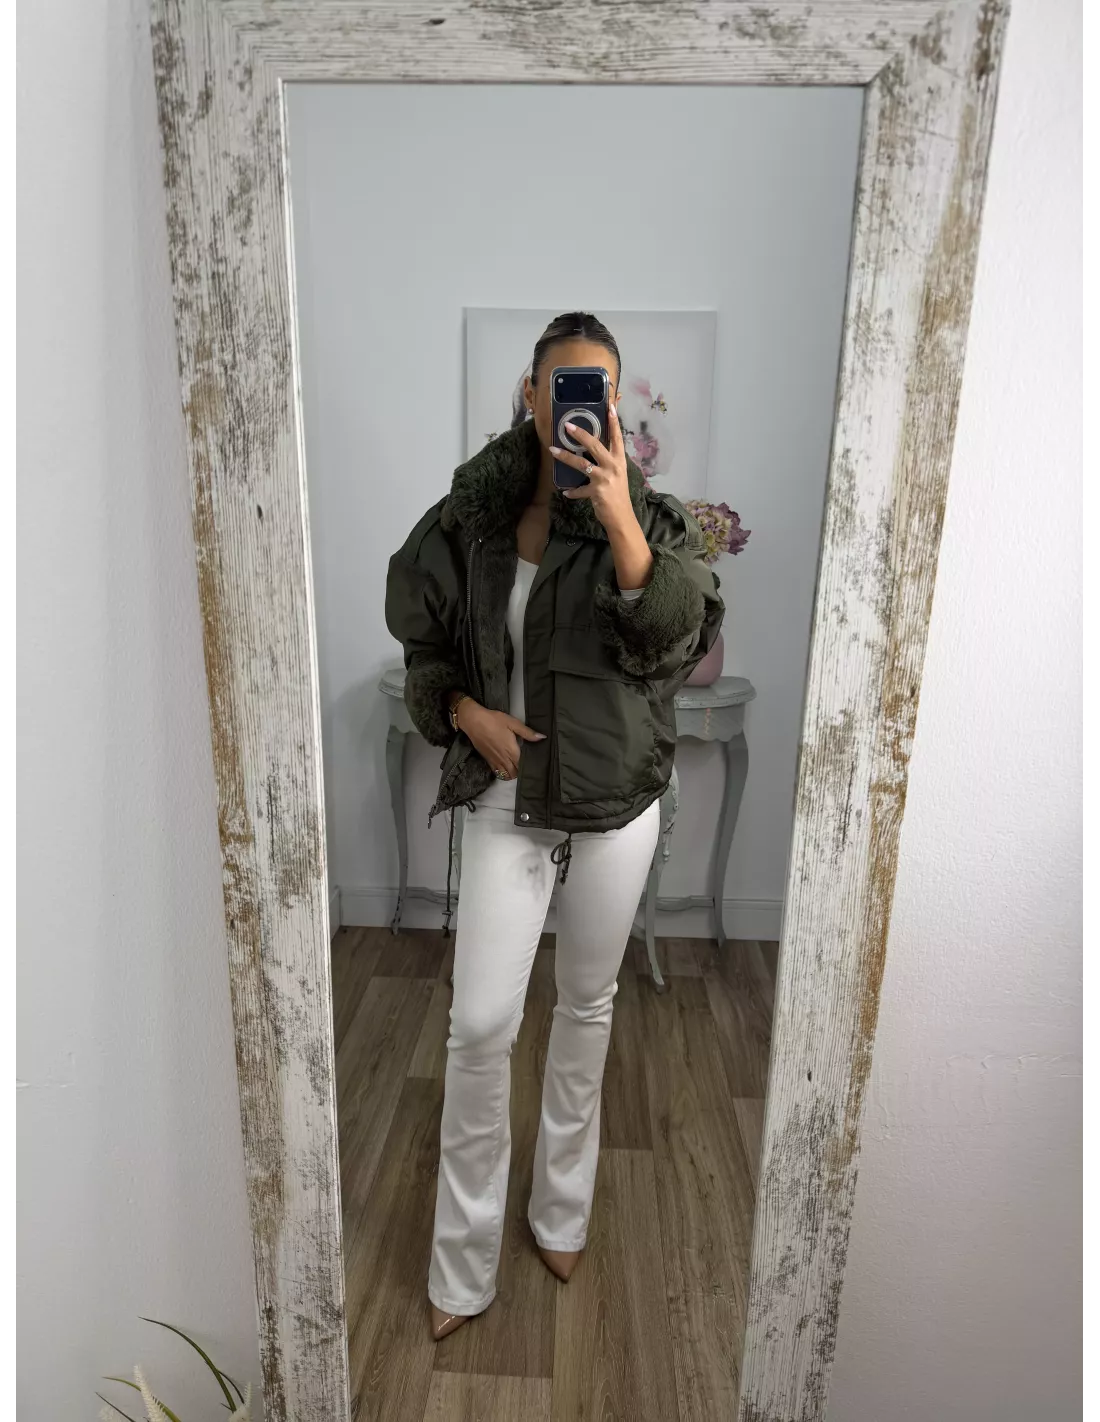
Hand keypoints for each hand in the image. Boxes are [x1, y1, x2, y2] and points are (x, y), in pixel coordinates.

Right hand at [456, 700, 544, 778]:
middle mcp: (504, 759)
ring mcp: (495, 761)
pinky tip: (506, 768)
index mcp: (512, 751)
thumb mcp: (513, 723)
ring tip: (517, 768)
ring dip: (513, 774)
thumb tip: (542, 738)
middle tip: (527, 766)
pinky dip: (503, 773)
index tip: (535, 764)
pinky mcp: (488, 760)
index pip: (523, 765)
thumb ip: (527, 732)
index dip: (529, 766)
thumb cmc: (494, 720)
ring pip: (507, 775)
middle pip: (515, 773)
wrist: (473, 721)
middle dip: (521, 771)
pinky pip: (497, 772)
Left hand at [550, 402, 634, 532]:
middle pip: (595, 445)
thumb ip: (608, 463)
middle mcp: (613, 466)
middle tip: (567, 425)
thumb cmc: (619, 495)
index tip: (610, 406)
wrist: (622, 517)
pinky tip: (566, 492)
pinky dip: (572, 492)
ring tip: (553, 450)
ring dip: (565, 456)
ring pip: (582, 463)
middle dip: (580, 434)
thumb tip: (593, 453)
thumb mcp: (618, 475)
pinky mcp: (596, 491)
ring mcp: (604, 478)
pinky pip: (579, 490)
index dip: (614, 422)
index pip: (617, 437)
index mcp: (619, 460)